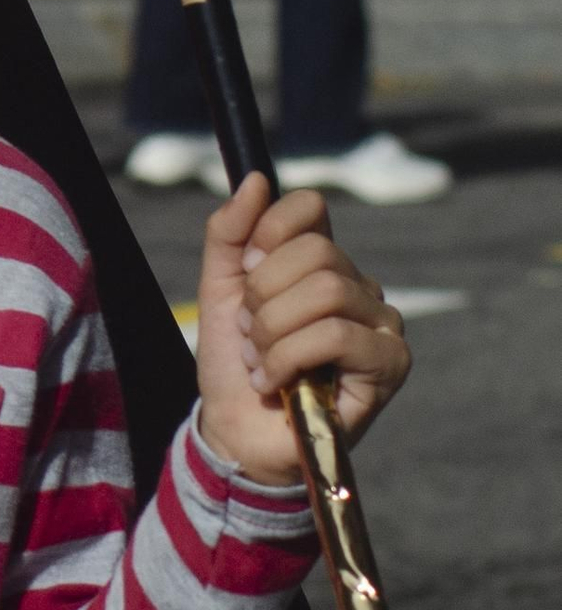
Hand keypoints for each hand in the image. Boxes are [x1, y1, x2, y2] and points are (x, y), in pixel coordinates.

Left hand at [195, 176, 409, 485]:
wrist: (236, 431)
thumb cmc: (234, 361)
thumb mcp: (218, 289)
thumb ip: (229, 232)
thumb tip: (257, 178)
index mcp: (323, 260)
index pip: (309, 208)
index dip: (267, 233)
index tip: (246, 273)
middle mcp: (360, 285)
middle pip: (316, 253)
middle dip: (264, 297)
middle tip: (250, 334)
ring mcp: (382, 323)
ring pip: (326, 291)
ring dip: (273, 331)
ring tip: (261, 361)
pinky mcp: (390, 363)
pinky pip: (337, 334)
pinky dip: (290, 357)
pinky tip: (276, 382)